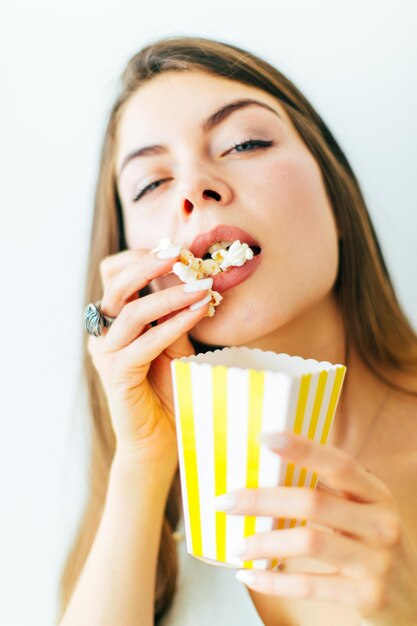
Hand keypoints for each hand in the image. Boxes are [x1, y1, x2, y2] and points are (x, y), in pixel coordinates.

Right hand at [87, 247, 212, 463]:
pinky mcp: (117, 374)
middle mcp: (103, 333)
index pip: (115, 275)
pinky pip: (146, 341)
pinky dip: (175, 324)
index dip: (140, 257)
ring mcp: (106, 353)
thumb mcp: (174, 343)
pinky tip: (198, 312)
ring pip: (133, 312)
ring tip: (201, 285)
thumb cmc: (169, 389)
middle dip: (150, 263)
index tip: (174, 248)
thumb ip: (175, 315)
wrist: (159, 439)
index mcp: (114, 320)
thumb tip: (195, 281)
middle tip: (180, 252)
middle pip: (117, 284)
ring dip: (170, 294)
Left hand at [214, 430, 416, 623]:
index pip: (338, 464)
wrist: (414, 598)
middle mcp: (380, 524)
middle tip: (226, 501)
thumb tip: (265, 469)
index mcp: (376, 494)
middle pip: (313, 502)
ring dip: (264, 543)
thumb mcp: (361, 511)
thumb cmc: (371, 544)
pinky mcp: (366, 596)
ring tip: (236, 546)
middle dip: (262, 500)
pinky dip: (273, 582)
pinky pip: (309, 586)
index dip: (302, 448)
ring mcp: (376, 561)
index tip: (264, 437)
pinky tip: (250, 576)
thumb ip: (326, 491)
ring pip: (308, 542)